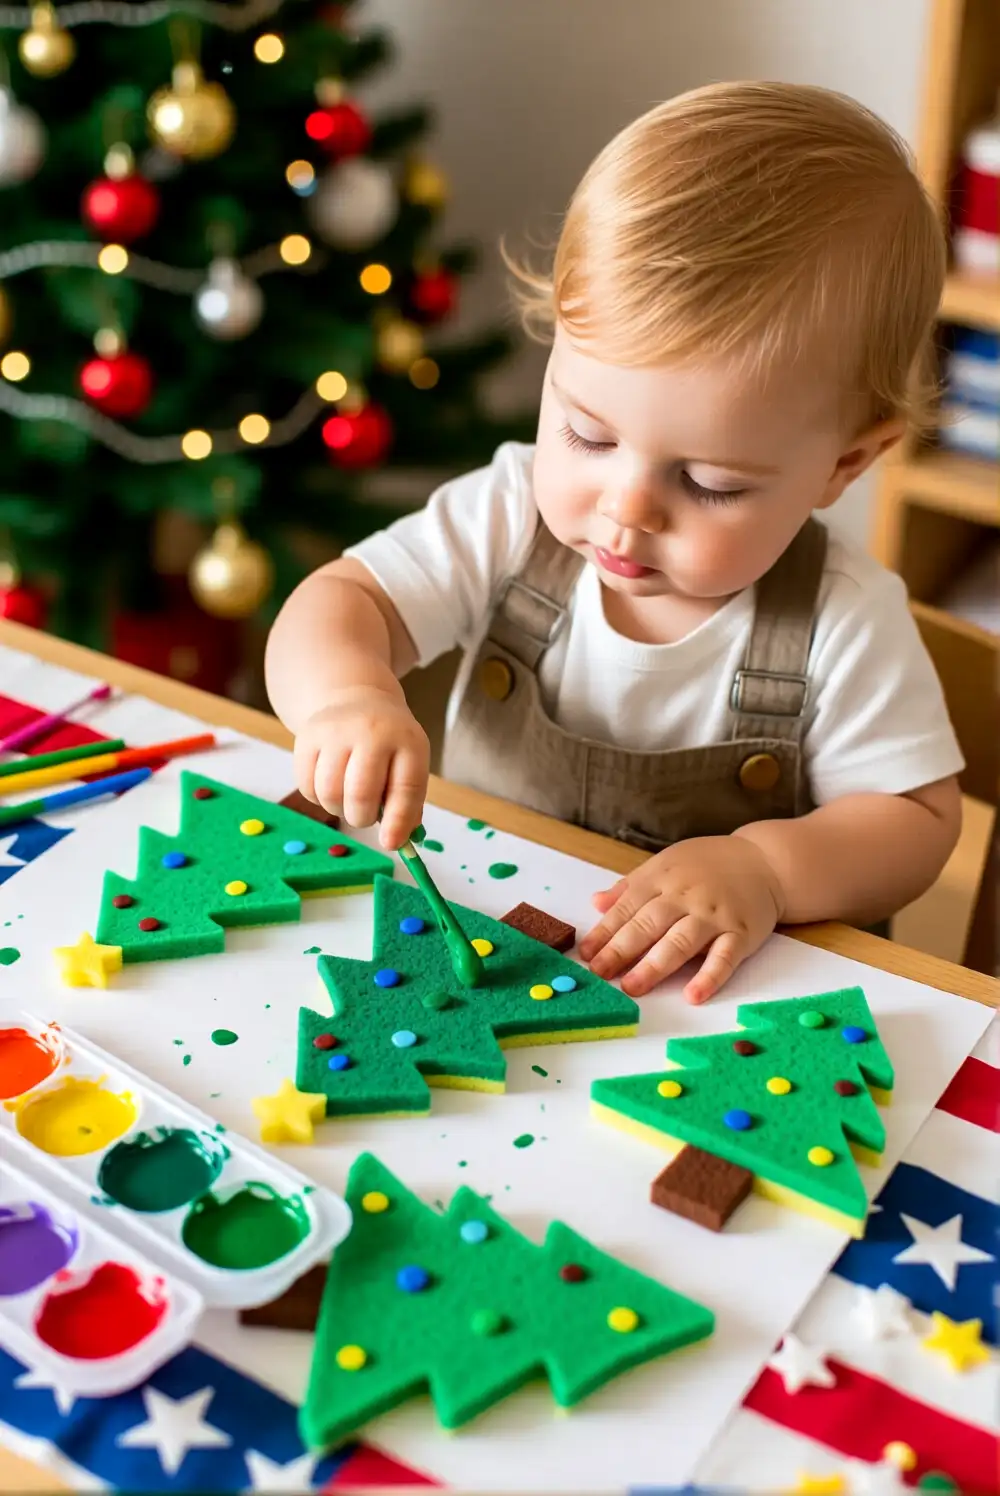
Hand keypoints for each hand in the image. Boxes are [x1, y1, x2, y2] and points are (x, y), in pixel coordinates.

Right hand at [293, 686, 429, 850]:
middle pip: (361, 794)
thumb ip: (407, 804)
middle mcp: (372, 731)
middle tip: (365, 816)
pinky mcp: (307, 736)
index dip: (398, 821)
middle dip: (362, 818)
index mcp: (407, 740)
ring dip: (338, 809)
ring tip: (347, 800)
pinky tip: (331, 786)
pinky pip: (307, 786)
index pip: (406, 787)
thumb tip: (398, 842)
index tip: (391, 844)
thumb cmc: (388, 745)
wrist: (355, 700)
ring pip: (330, 793)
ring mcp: (336, 731)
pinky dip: (318, 798)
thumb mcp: (409, 763)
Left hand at [578, 835, 785, 1001]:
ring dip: (654, 966)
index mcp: (662, 878)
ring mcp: (714, 915)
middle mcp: (686, 896)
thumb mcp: (666, 865)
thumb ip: (631, 886)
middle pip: (648, 925)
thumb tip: (596, 903)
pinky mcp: (741, 933)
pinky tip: (693, 995)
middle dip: (620, 950)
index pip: (627, 908)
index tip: (586, 955)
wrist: (765, 861)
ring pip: (680, 942)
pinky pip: (724, 957)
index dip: (605, 932)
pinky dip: (709, 977)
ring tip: (632, 987)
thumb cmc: (709, 865)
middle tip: (599, 974)